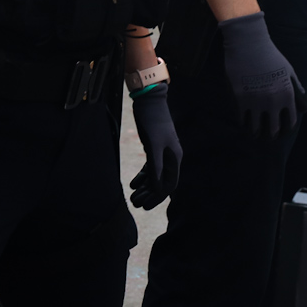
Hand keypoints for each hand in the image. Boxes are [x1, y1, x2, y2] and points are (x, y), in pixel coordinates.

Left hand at [128, 83, 182, 208]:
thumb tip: (158, 188)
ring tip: (132, 197)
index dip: (158, 197)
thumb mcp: (153, 145)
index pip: (169, 184)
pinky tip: (133, 184)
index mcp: (174, 158)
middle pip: (161, 182)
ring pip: (154, 175)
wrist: (149, 101)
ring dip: (144, 187)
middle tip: (136, 204)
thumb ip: (156, 166)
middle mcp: (170, 157)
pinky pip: (149, 167)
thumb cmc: (153, 121)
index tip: (147, 206)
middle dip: (149, 194)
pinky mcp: (153, 147)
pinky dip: (142, 176)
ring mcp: (162, 152)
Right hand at [216, 12, 303, 137]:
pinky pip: (242, 119)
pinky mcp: (240, 99)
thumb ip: (296, 89)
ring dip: (256, 134)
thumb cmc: (270, 55)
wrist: (248, 43)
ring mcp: (256, 101)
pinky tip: (245, 123)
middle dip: (272, 135)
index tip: (282, 131)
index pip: (290, 123)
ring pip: (256, 129)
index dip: (286, 130)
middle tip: (268, 136)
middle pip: (274, 130)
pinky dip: (244, 123)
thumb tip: (304, 106)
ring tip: (255, 135)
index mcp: (287, 95)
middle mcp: (273, 102)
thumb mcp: (288, 70)